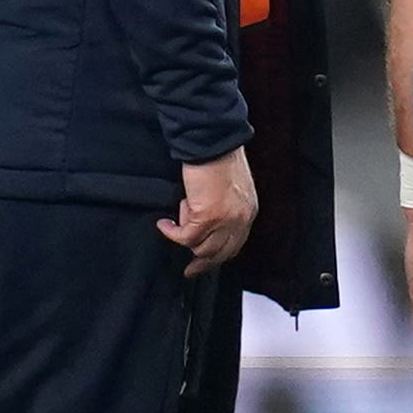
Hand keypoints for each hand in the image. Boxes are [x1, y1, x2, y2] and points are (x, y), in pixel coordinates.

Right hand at [161, 148, 256, 274]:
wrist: (213, 141)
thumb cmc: (218, 156)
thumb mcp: (231, 186)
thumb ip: (225, 205)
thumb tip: (207, 218)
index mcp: (248, 212)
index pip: (235, 244)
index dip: (218, 256)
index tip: (205, 263)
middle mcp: (240, 220)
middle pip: (220, 253)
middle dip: (203, 263)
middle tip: (189, 271)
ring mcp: (224, 220)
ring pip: (201, 248)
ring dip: (185, 237)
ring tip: (174, 220)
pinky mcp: (206, 216)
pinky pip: (185, 236)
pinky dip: (172, 233)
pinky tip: (164, 224)